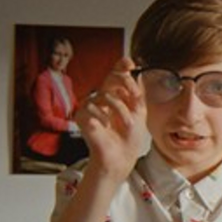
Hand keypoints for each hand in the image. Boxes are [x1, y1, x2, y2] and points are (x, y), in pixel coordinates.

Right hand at [75, 58, 145, 180]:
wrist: (122, 157)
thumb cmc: (130, 137)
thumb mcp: (139, 111)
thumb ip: (136, 92)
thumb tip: (134, 73)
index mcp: (118, 95)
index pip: (117, 74)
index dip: (121, 65)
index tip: (131, 64)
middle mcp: (104, 97)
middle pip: (110, 77)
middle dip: (124, 82)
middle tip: (135, 95)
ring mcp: (92, 106)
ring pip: (104, 94)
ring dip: (121, 109)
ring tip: (128, 123)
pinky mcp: (81, 116)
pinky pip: (91, 107)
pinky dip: (103, 116)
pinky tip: (107, 126)